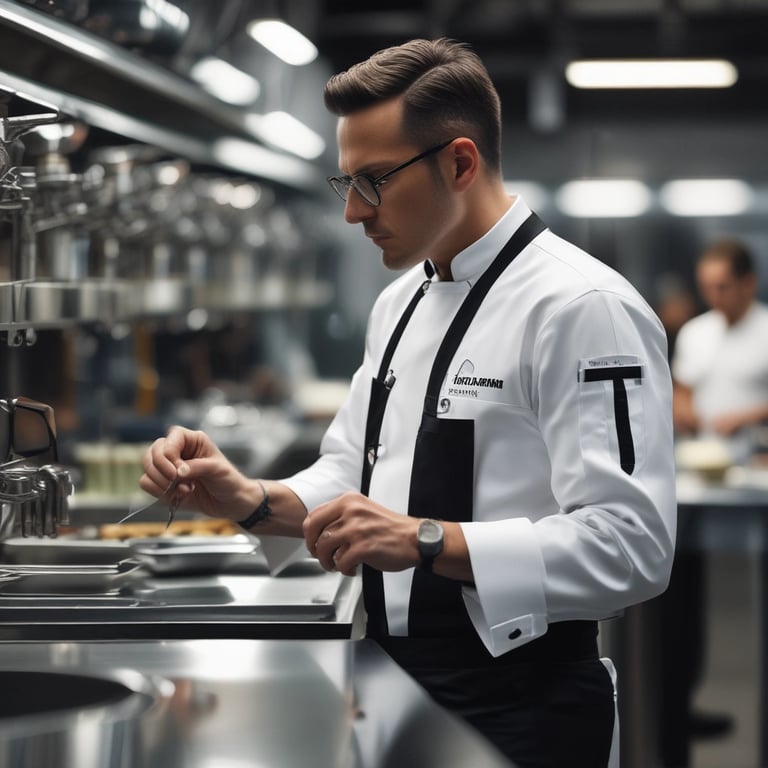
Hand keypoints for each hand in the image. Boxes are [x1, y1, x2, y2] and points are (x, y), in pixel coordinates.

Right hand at [140, 426, 254, 520]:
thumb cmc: (229, 480)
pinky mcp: (164, 484)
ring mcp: (168, 467)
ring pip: (147, 469)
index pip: (169, 439)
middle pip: (152, 453)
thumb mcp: (218, 470)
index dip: (168, 456)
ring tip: (184, 490)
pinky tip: (178, 496)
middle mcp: (178, 451)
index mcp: (192, 440)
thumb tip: (177, 472)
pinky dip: (158, 492)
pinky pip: (147, 484)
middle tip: (178, 483)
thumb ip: (197, 467)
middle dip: (163, 472)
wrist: (230, 503)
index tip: (178, 472)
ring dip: (162, 484)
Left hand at [303, 492, 419, 576]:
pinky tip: (352, 568)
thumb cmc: (390, 528)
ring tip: (337, 565)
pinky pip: (340, 562)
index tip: (314, 543)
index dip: (309, 534)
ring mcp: (357, 529)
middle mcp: (351, 511)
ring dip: (328, 562)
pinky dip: (344, 569)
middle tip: (321, 556)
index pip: (314, 515)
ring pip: (324, 548)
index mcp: (349, 500)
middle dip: (313, 548)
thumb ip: (341, 516)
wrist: (414, 538)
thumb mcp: (363, 510)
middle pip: (314, 530)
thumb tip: (319, 531)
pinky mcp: (363, 547)